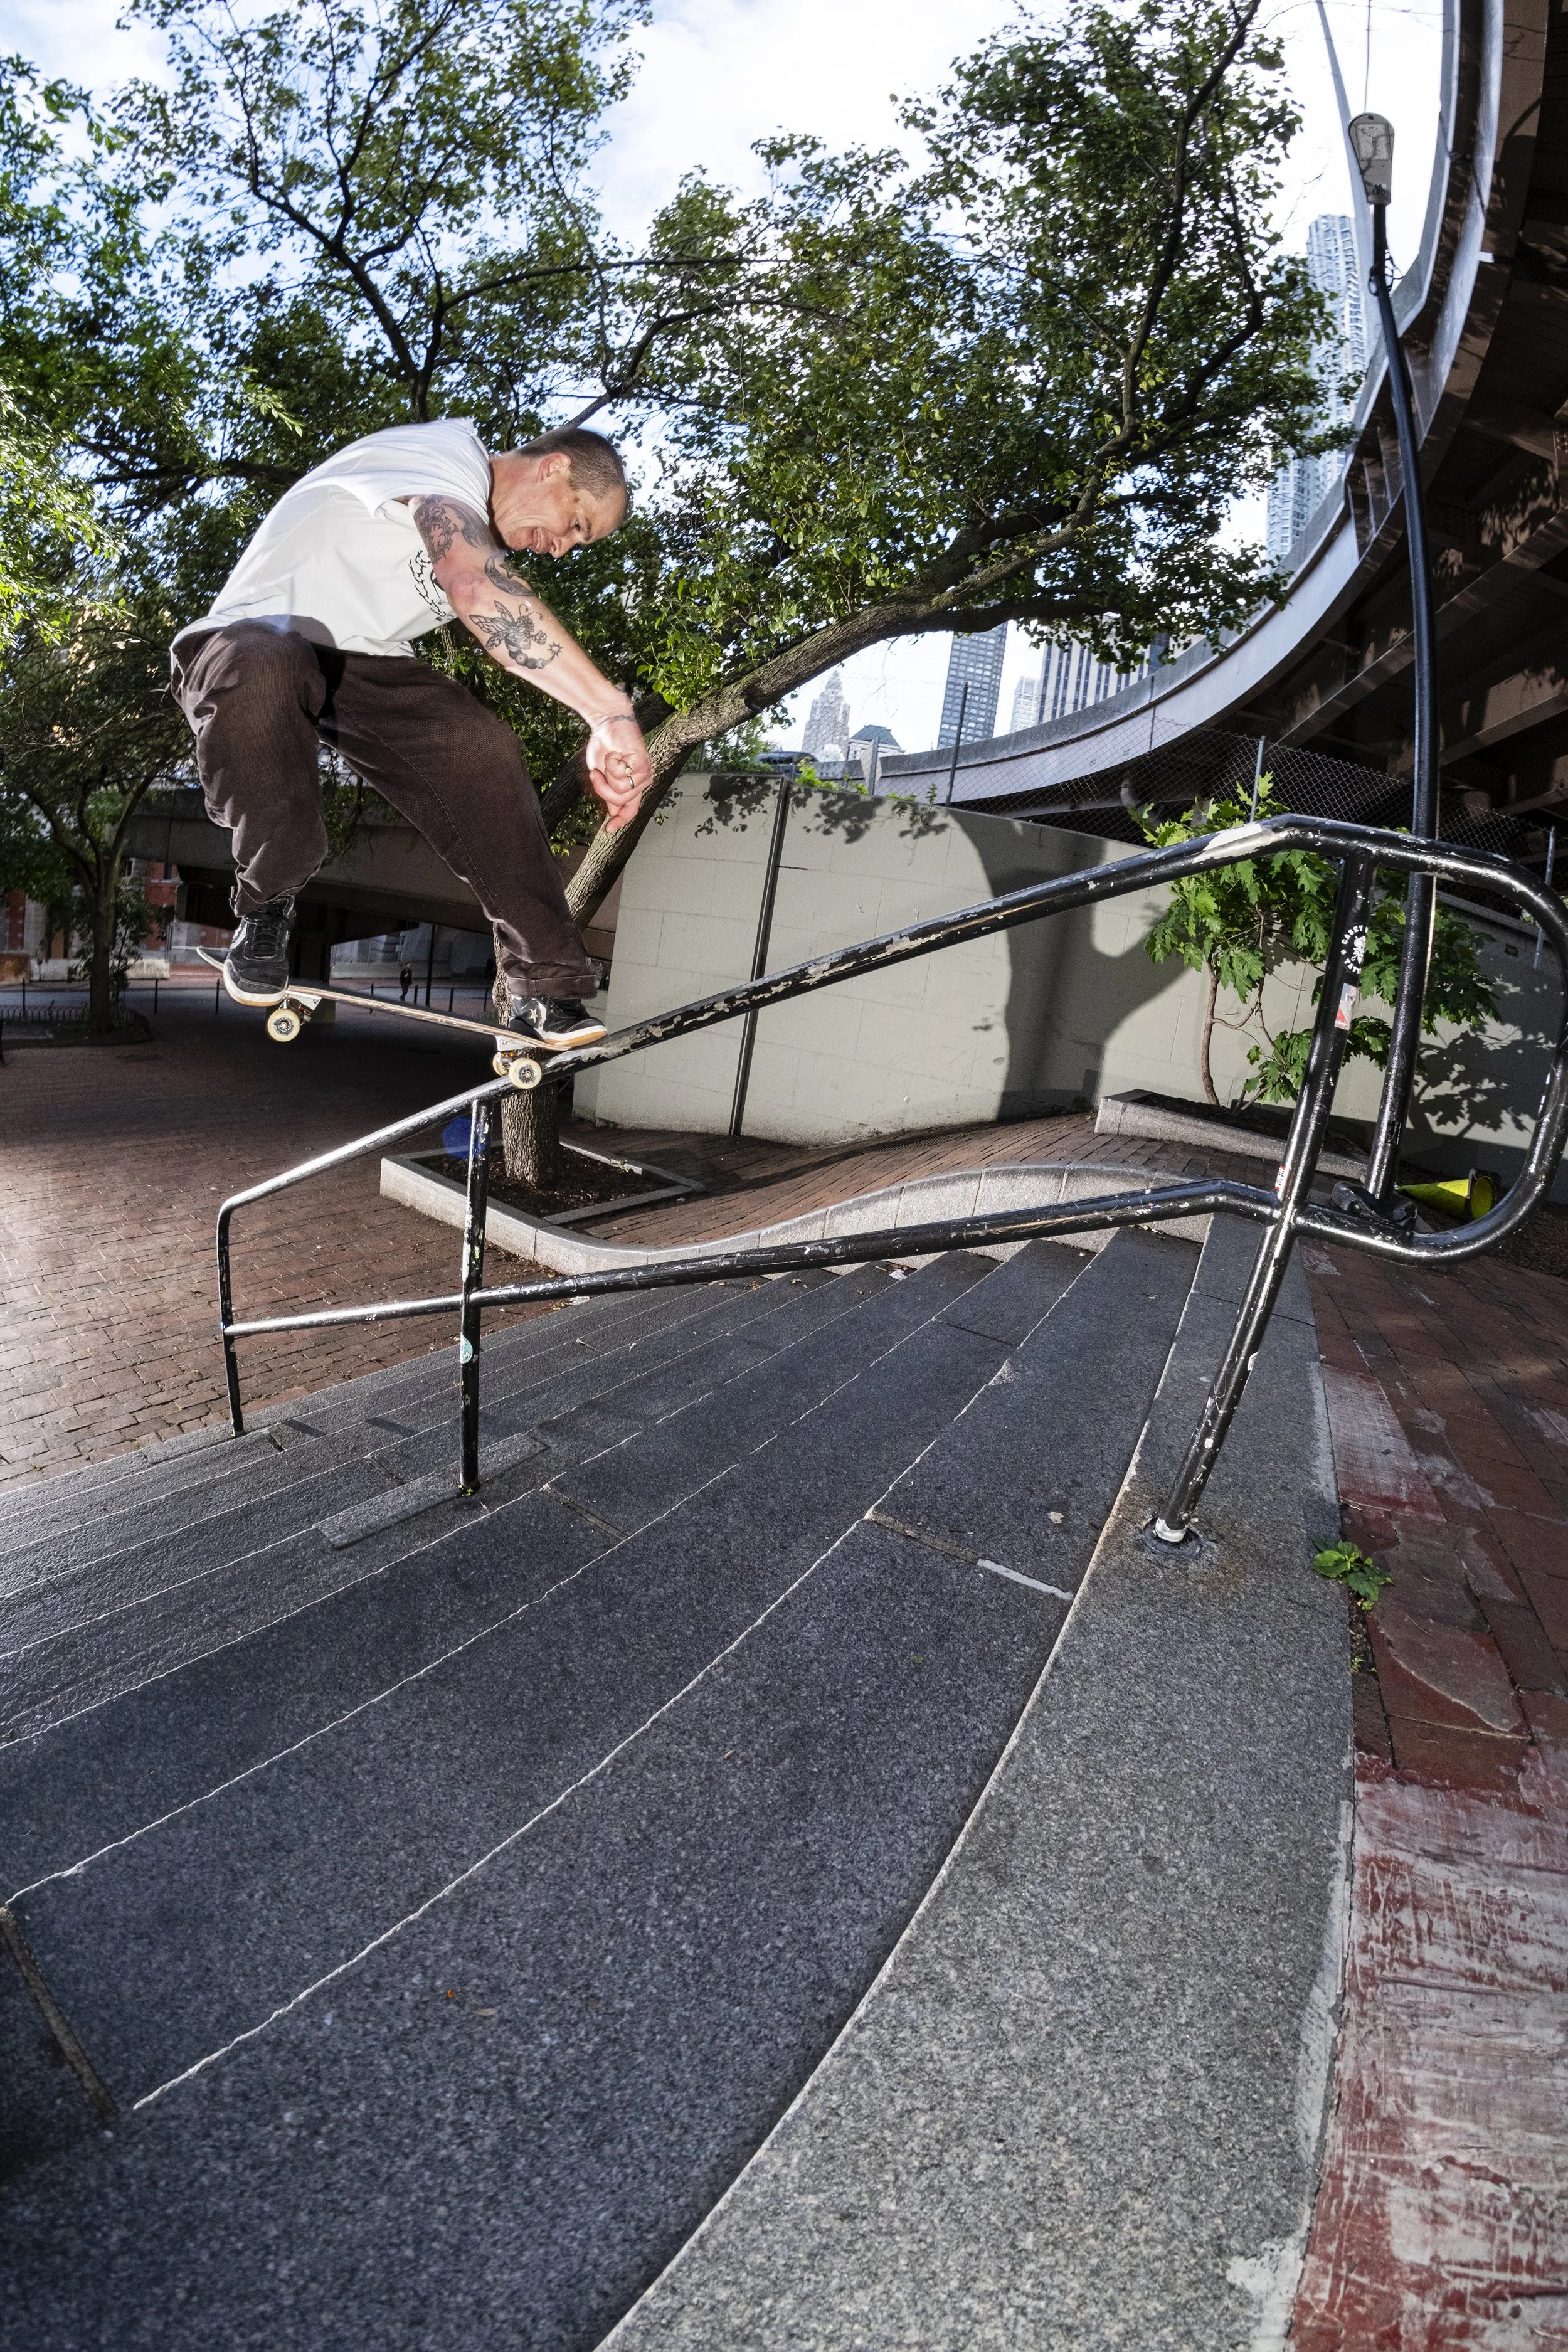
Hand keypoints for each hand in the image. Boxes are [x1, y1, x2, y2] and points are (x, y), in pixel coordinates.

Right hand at [585, 712, 651, 830]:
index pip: (631, 810)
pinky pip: (620, 775)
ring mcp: (645, 773)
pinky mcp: (643, 763)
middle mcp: (642, 781)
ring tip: (609, 760)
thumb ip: (609, 793)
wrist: (606, 724)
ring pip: (620, 791)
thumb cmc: (604, 747)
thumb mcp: (602, 775)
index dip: (620, 821)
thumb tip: (612, 813)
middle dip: (602, 789)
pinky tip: (616, 753)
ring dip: (606, 775)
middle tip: (597, 774)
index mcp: (634, 785)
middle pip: (619, 801)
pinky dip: (611, 764)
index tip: (607, 829)